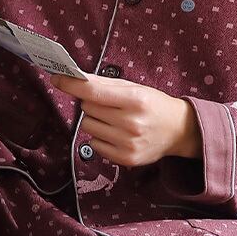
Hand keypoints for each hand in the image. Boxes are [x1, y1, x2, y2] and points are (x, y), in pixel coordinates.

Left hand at [49, 73, 201, 167]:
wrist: (179, 131)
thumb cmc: (153, 105)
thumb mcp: (134, 87)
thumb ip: (104, 83)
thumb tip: (75, 77)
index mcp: (135, 99)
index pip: (93, 91)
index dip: (71, 84)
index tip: (57, 78)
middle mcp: (131, 123)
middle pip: (87, 108)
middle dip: (91, 103)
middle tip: (108, 104)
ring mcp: (128, 143)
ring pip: (87, 126)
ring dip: (95, 120)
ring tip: (114, 119)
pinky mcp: (125, 158)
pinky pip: (94, 144)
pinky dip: (100, 137)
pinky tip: (117, 133)